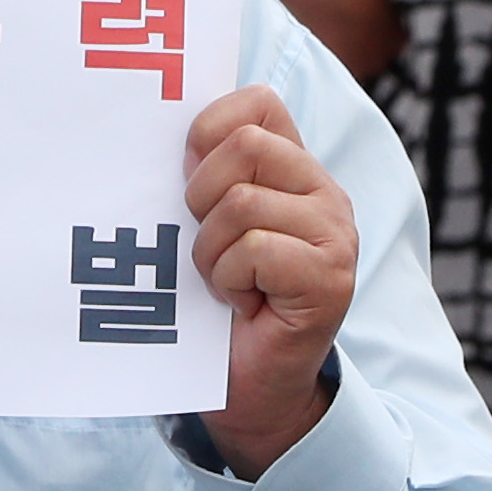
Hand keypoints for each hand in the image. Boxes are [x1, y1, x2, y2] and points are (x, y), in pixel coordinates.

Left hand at [185, 86, 356, 474]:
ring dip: (211, 251)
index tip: (189, 172)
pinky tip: (241, 303)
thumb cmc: (218, 300)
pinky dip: (228, 279)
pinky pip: (255, 249)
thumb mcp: (204, 223)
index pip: (259, 102)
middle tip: (206, 242)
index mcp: (295, 168)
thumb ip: (202, 173)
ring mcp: (335, 234)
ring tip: (223, 280)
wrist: (249, 388)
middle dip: (201, 195)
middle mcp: (324, 192)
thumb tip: (156, 122)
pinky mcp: (330, 277)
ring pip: (243, 203)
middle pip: (246, 145)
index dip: (211, 126)